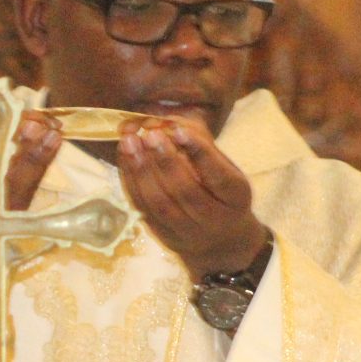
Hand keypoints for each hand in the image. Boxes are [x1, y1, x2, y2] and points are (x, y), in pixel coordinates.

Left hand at [117, 118, 267, 278]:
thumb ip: (200, 143)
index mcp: (236, 196)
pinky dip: (131, 182)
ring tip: (130, 143)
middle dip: (164, 161)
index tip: (178, 130)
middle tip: (148, 134)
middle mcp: (214, 218)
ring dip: (141, 171)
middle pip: (186, 191)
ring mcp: (187, 231)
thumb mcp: (224, 166)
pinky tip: (125, 159)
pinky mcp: (163, 236)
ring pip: (160, 203)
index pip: (218, 176)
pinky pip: (143, 209)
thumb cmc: (221, 192)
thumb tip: (168, 121)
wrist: (220, 239)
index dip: (199, 152)